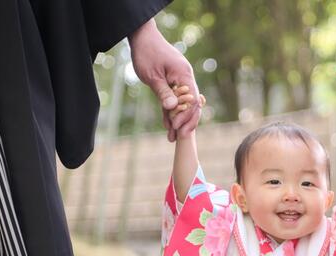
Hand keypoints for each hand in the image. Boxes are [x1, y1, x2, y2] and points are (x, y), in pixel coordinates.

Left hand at [129, 19, 200, 140]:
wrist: (143, 37)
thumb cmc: (147, 53)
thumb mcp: (152, 75)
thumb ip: (163, 92)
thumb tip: (173, 109)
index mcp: (184, 75)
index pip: (192, 100)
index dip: (185, 115)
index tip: (175, 126)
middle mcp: (186, 78)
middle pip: (192, 105)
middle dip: (186, 122)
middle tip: (178, 137)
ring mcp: (181, 81)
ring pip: (184, 104)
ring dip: (179, 120)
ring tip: (172, 136)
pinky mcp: (173, 83)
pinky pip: (175, 100)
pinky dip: (172, 112)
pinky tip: (168, 125)